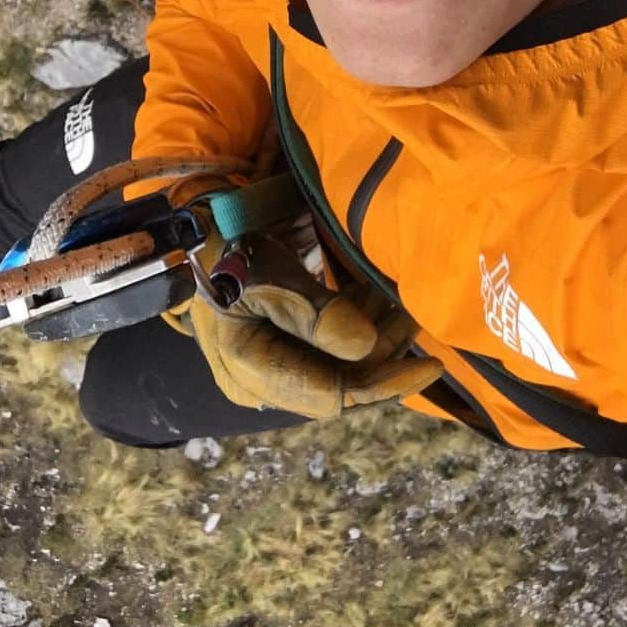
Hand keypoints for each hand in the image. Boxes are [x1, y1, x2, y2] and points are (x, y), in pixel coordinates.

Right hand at [175, 224, 442, 420]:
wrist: (194, 231)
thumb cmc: (227, 249)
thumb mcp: (268, 276)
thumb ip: (315, 314)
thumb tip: (366, 347)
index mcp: (252, 372)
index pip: (334, 395)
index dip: (387, 382)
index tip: (431, 365)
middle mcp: (261, 383)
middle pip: (339, 383)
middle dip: (385, 354)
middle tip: (419, 317)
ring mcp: (267, 368)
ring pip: (336, 366)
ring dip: (373, 336)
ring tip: (402, 301)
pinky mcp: (275, 348)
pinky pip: (324, 349)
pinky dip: (353, 327)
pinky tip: (375, 299)